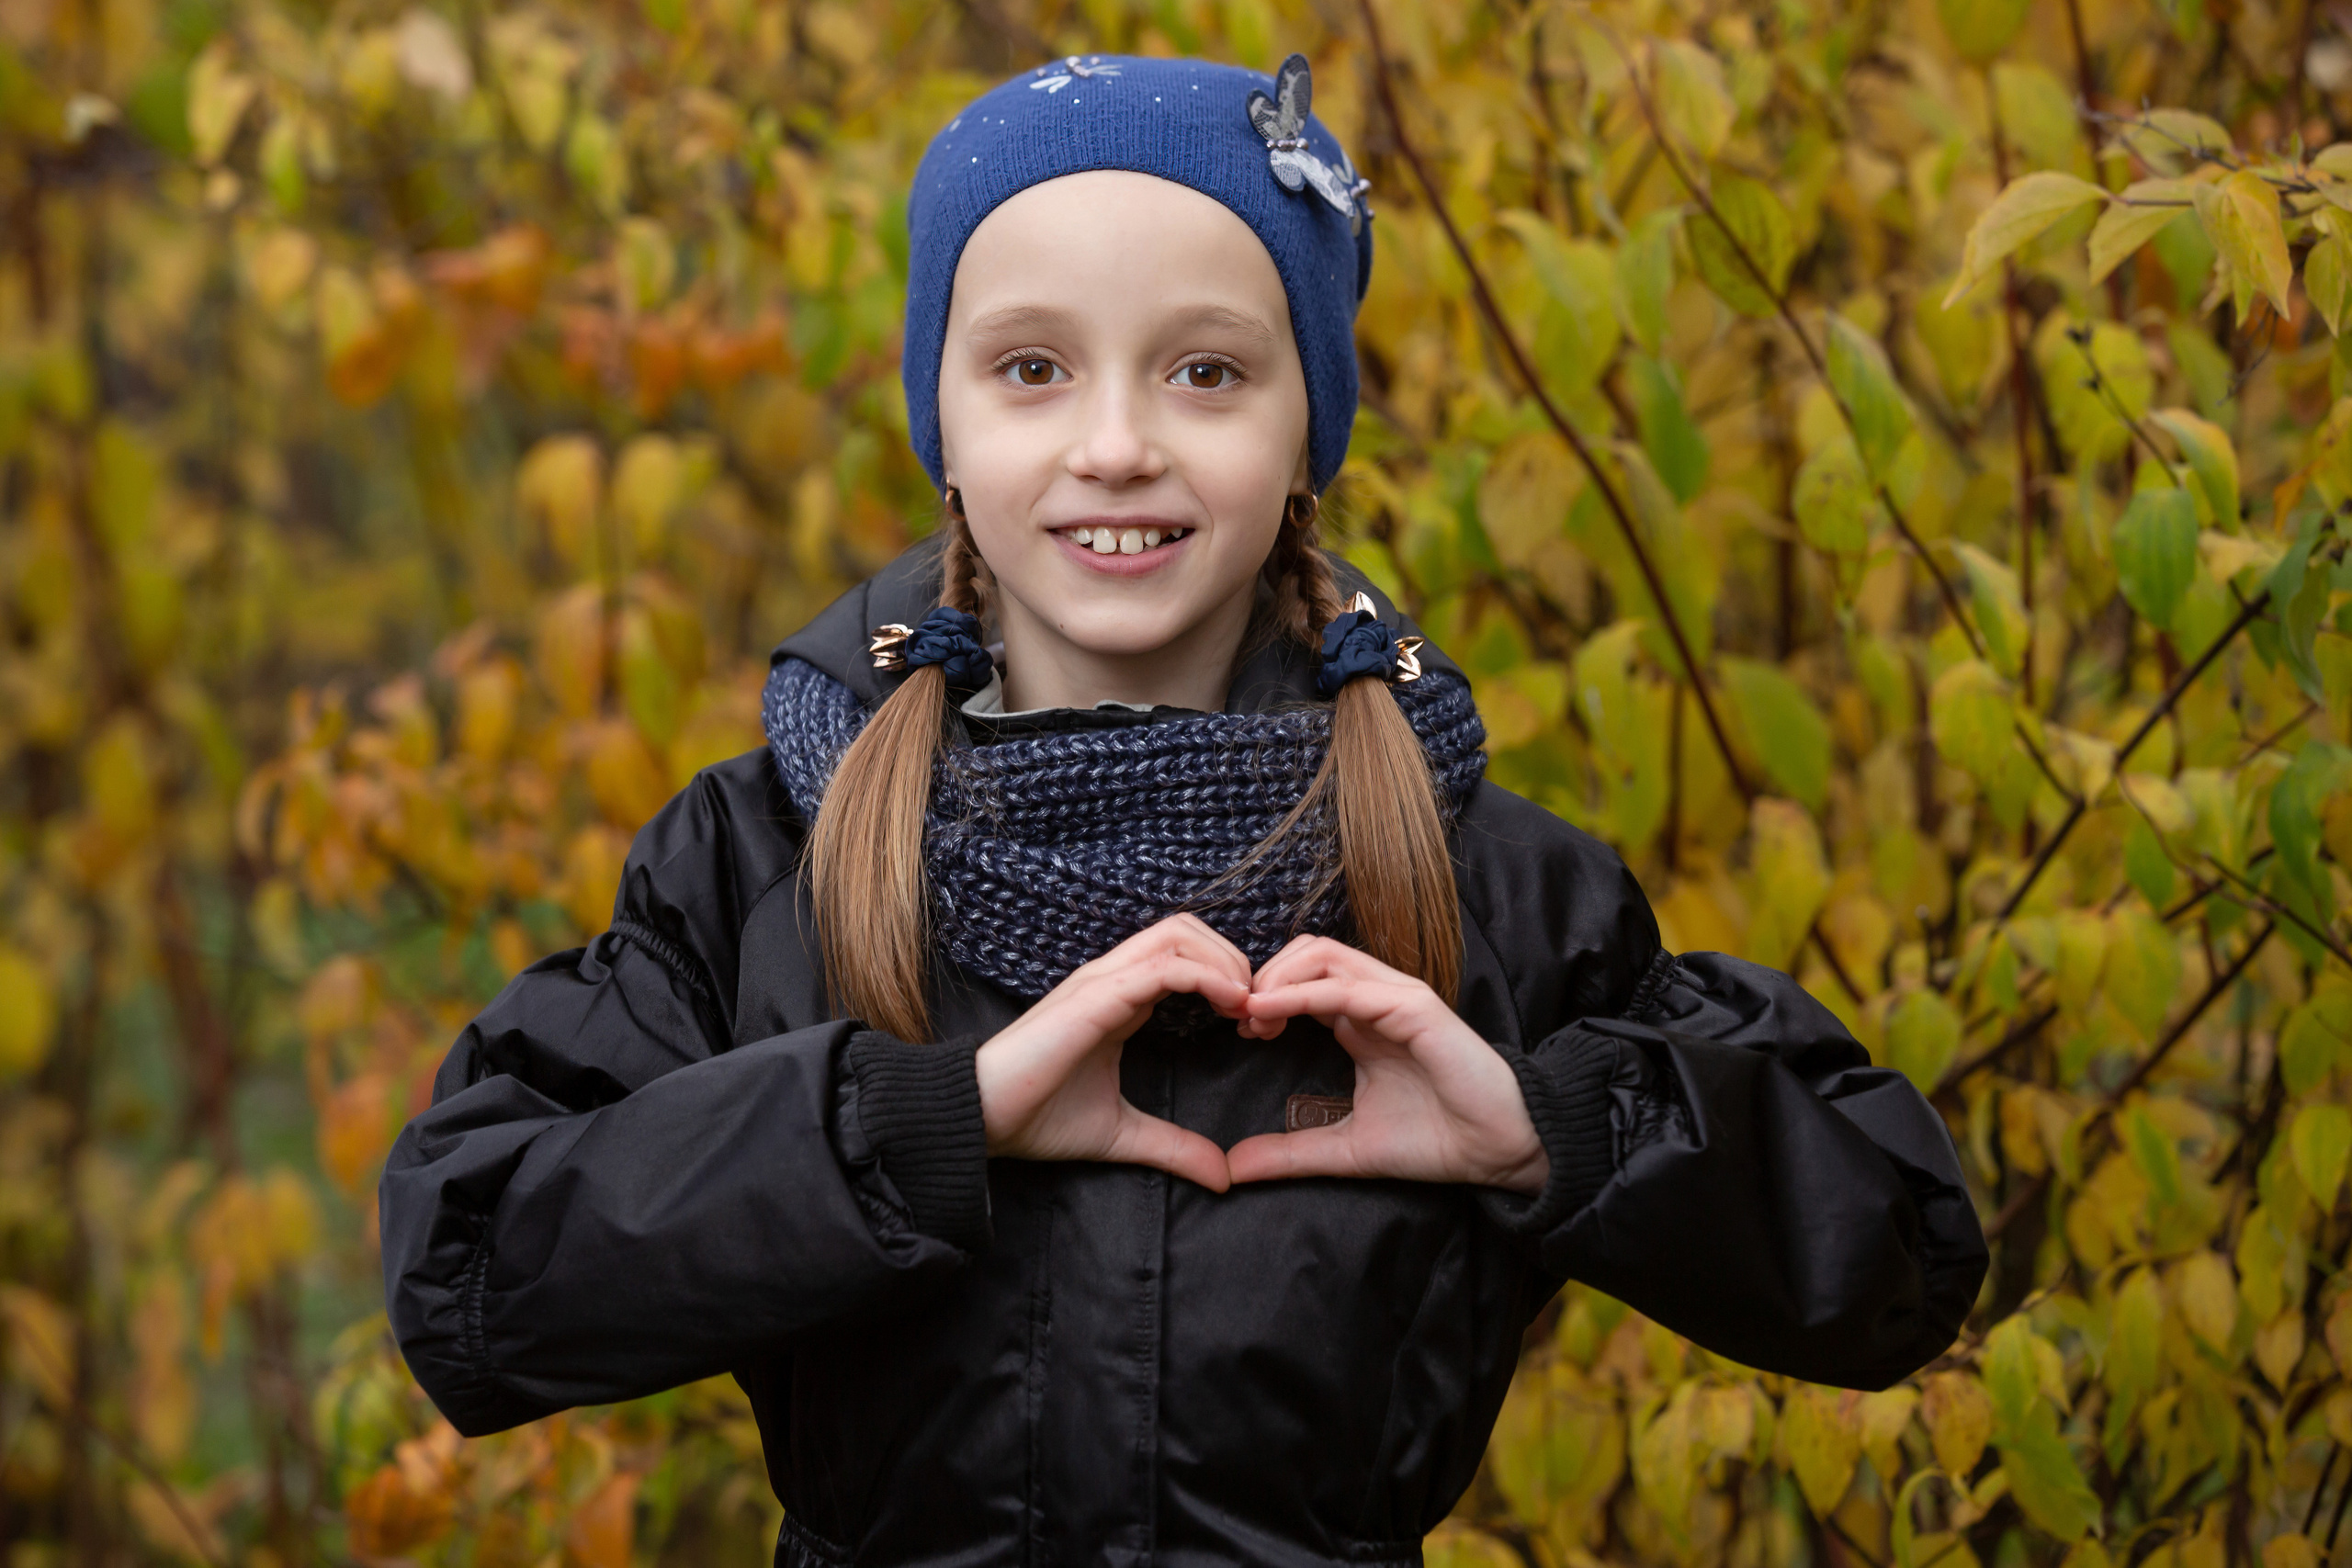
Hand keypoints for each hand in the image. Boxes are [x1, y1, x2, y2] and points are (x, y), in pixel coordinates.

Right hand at [974, 914, 1249, 1190]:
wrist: (980, 1120)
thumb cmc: (1036, 1118)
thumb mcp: (1122, 1135)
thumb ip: (1173, 1147)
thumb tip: (1223, 1176)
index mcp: (1119, 998)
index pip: (1182, 954)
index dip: (1226, 977)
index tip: (1253, 1024)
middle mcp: (1111, 978)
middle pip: (1186, 929)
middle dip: (1233, 957)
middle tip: (1259, 1007)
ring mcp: (1101, 981)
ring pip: (1178, 934)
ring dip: (1225, 961)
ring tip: (1249, 1004)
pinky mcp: (1095, 996)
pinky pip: (1162, 966)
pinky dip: (1205, 975)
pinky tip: (1232, 1003)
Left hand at [1226, 936, 1548, 1193]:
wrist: (1498, 1151)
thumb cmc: (1436, 1142)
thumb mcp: (1346, 1148)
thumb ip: (1291, 1152)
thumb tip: (1233, 1167)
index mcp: (1361, 1020)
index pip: (1302, 980)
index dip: (1263, 996)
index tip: (1239, 1031)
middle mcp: (1376, 998)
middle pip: (1306, 954)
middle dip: (1264, 978)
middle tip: (1239, 1018)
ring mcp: (1396, 997)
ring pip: (1323, 955)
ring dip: (1277, 977)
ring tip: (1250, 1012)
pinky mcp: (1414, 1006)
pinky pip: (1348, 987)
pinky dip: (1302, 993)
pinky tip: (1269, 1011)